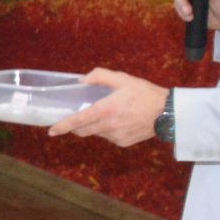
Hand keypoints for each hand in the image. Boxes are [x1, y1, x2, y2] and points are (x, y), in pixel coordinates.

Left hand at [48, 68, 167, 147]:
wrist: (168, 112)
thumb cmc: (145, 93)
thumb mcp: (122, 79)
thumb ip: (100, 76)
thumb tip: (82, 80)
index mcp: (105, 110)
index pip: (77, 121)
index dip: (62, 126)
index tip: (51, 131)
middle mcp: (107, 126)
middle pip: (82, 131)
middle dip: (76, 126)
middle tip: (79, 117)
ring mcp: (115, 137)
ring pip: (96, 133)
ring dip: (95, 126)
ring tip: (109, 114)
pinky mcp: (123, 143)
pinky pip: (109, 137)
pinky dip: (108, 130)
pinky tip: (120, 121)